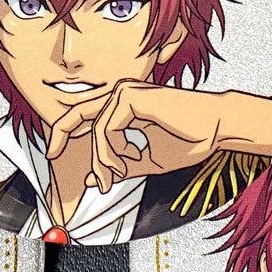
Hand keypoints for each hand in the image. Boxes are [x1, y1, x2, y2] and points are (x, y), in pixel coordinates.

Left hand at [45, 83, 271, 193]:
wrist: (218, 128)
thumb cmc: (191, 140)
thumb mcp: (147, 160)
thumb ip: (121, 166)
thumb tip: (93, 179)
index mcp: (125, 105)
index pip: (86, 116)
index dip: (67, 134)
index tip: (56, 155)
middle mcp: (121, 94)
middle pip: (77, 113)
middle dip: (61, 136)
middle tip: (53, 157)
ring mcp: (125, 92)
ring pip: (94, 129)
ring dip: (103, 160)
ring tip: (117, 176)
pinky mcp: (130, 96)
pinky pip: (106, 129)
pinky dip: (113, 151)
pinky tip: (132, 158)